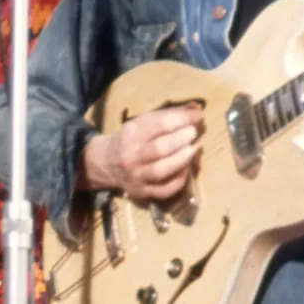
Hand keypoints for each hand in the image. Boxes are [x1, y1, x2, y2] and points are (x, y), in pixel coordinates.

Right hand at [85, 105, 201, 201]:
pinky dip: (178, 180)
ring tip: (194, 150)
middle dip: (182, 139)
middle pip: (160, 148)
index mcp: (131, 133)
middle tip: (194, 132)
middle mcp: (131, 156)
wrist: (106, 163)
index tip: (198, 116)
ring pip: (162, 171)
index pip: (159, 125)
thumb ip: (166, 117)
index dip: (182, 120)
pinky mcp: (141, 192)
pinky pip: (164, 190)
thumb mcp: (141, 123)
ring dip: (182, 159)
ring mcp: (136, 176)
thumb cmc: (130, 139)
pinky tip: (185, 169)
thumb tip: (195, 111)